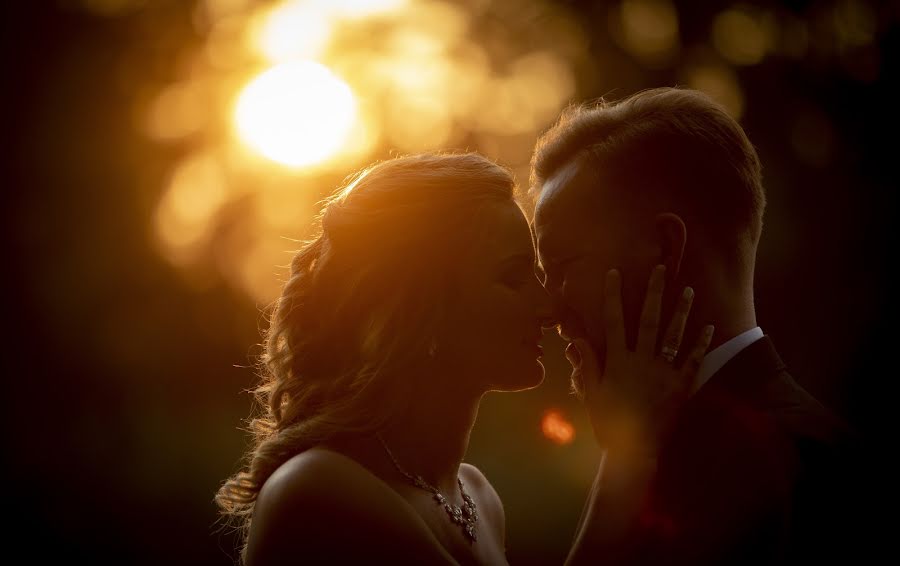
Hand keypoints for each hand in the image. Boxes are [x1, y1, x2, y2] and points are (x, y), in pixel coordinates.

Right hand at [567, 265, 713, 455]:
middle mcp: (642, 362)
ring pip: (674, 335)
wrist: (634, 452)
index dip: (613, 296)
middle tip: (660, 269)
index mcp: (618, 362)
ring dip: (681, 311)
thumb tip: (577, 338)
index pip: (614, 321)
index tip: (614, 273)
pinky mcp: (681, 387)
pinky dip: (701, 344)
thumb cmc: (608, 424)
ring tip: (687, 290)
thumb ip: (587, 364)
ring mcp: (663, 373)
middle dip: (653, 293)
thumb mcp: (591, 394)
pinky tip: (709, 327)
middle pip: (648, 320)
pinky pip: (693, 362)